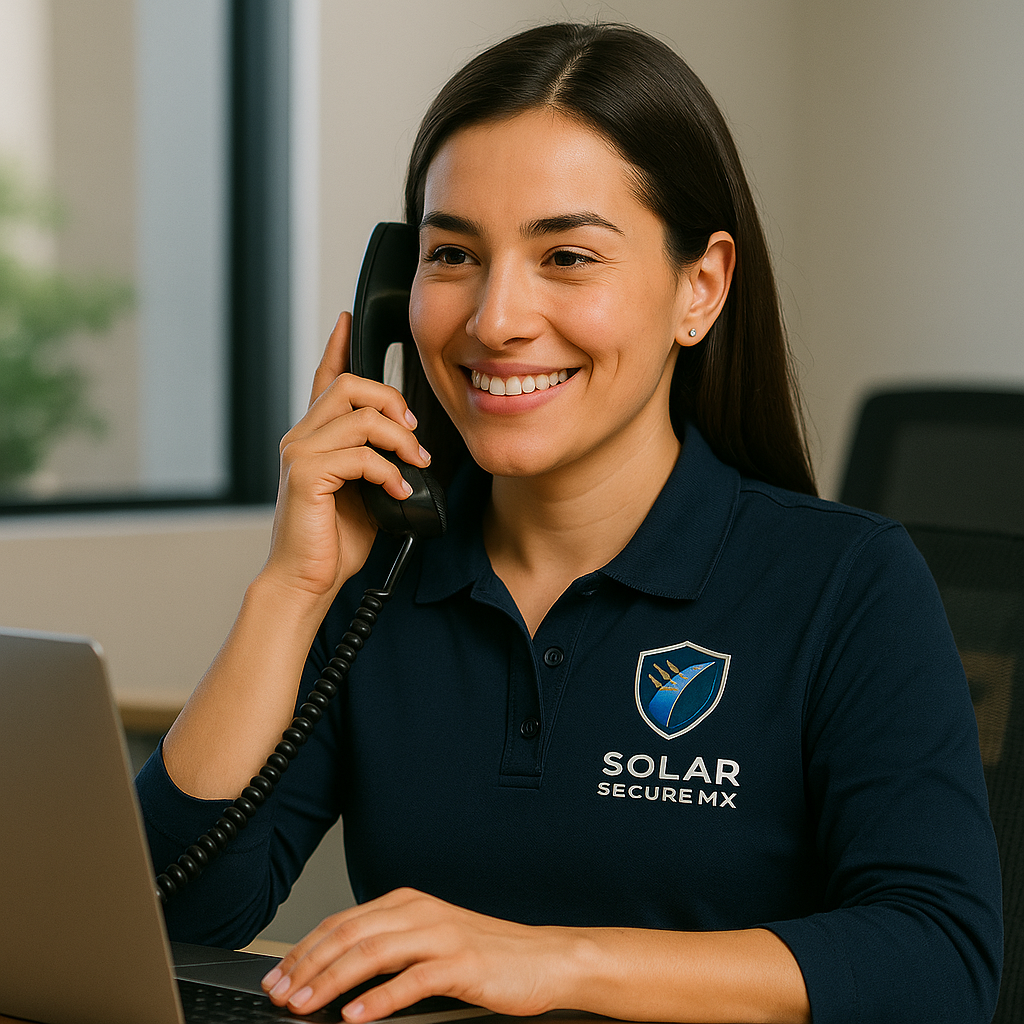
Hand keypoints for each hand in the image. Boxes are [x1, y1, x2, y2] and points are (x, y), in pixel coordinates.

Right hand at [260, 313, 430, 607]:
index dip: (337, 346)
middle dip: (392, 400)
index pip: (325, 379)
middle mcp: (302, 437)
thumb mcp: (366, 492)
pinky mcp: (305, 474)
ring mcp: (300, 453)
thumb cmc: (333, 541)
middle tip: (413, 431)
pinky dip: (388, 472)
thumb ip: (379, 463)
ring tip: (414, 465)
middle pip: (349, 386)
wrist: (307, 580)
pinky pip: (359, 455)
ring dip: (399, 438)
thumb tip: (413, 452)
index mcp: (316, 438)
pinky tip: (398, 490)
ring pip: (359, 416)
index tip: (348, 320)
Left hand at [260, 888, 578, 1020]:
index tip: (278, 977)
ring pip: (372, 952)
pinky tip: (355, 1016)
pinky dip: (378, 998)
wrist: (545, 958)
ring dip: (331, 980)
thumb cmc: (487, 956)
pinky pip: (412, 980)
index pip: (342, 922)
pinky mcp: (462, 963)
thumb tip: (336, 976)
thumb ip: (389, 951)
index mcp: (408, 904)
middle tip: (279, 994)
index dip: (305, 949)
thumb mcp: (430, 944)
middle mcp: (420, 912)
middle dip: (307, 965)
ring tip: (304, 1005)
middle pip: (349, 934)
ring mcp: (441, 935)